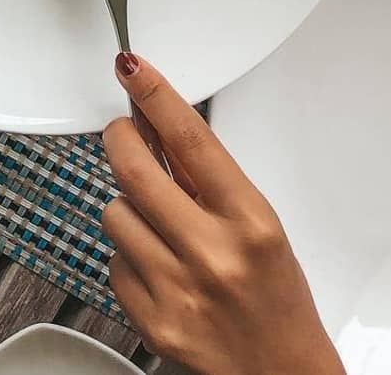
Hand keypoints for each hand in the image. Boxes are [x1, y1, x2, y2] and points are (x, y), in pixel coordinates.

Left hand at [102, 54, 344, 374]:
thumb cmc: (277, 300)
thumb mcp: (258, 228)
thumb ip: (204, 177)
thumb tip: (154, 119)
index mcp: (251, 225)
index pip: (191, 140)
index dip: (155, 95)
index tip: (132, 68)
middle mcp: (214, 256)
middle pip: (134, 168)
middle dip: (120, 139)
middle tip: (124, 134)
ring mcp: (179, 291)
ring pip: (114, 211)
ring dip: (128, 208)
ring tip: (159, 225)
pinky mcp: (152, 322)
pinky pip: (113, 260)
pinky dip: (128, 256)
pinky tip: (158, 267)